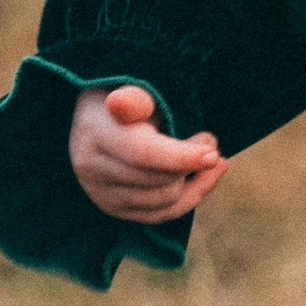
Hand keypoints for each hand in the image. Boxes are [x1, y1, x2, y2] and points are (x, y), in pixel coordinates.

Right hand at [69, 82, 226, 226]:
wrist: (104, 115)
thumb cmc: (128, 97)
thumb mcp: (132, 90)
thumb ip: (134, 99)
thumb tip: (119, 102)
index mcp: (95, 133)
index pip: (142, 154)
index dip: (182, 156)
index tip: (213, 152)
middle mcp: (92, 170)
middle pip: (158, 181)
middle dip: (191, 163)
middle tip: (210, 140)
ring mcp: (102, 194)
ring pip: (164, 201)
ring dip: (194, 180)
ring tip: (208, 154)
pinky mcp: (116, 209)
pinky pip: (162, 214)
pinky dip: (190, 197)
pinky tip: (206, 178)